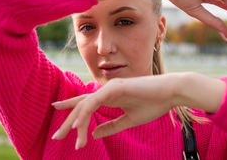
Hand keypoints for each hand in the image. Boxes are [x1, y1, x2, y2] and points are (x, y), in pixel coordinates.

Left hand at [51, 75, 177, 149]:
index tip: (57, 115)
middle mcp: (106, 91)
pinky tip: (77, 126)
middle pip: (81, 105)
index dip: (71, 108)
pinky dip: (85, 114)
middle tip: (55, 136)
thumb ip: (112, 126)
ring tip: (66, 137)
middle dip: (68, 122)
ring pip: (85, 105)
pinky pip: (94, 102)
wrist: (171, 93)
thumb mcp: (129, 120)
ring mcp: (109, 88)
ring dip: (75, 123)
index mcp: (109, 97)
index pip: (85, 103)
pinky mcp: (115, 88)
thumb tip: (94, 133)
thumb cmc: (154, 104)